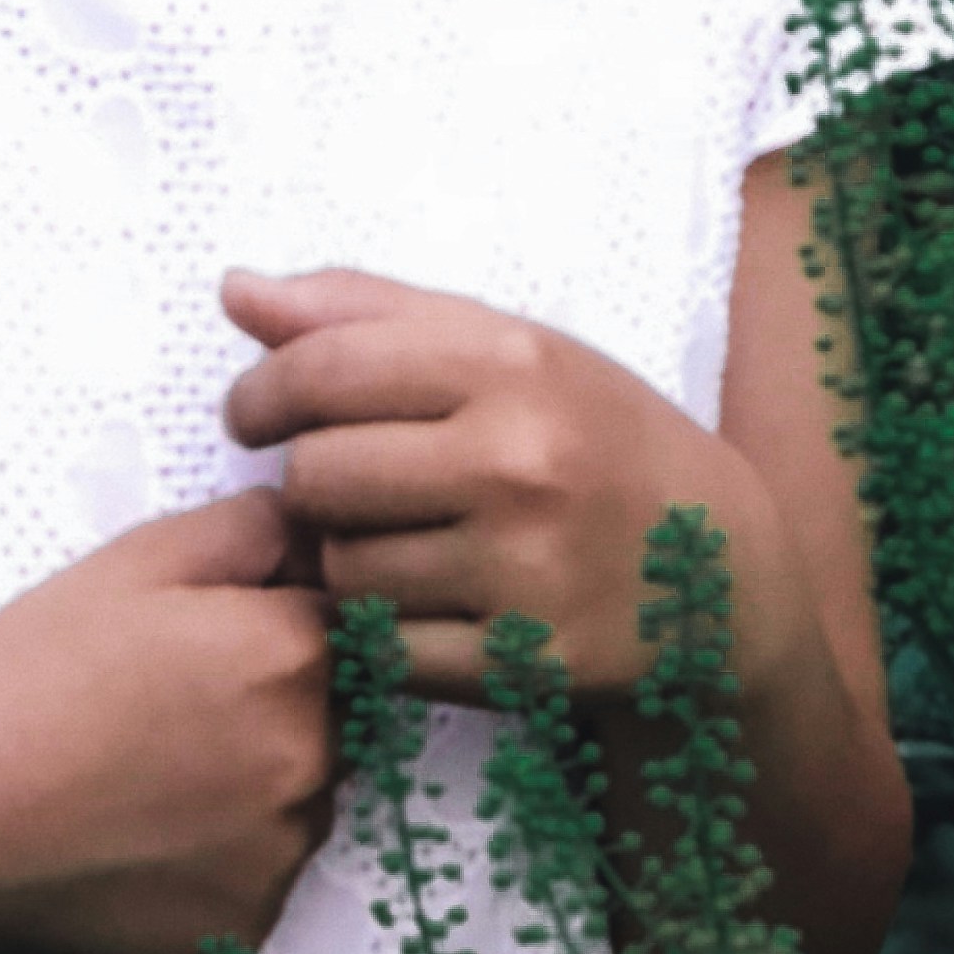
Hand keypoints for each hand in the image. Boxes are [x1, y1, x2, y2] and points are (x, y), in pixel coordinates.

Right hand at [0, 491, 338, 953]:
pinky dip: (217, 863)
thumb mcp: (134, 561)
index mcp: (293, 653)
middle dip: (272, 708)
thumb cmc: (31, 675)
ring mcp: (283, 851)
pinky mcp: (248, 925)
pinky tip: (139, 842)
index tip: (201, 647)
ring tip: (144, 782)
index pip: (338, 625)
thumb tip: (318, 529)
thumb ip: (248, 529)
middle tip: (164, 715)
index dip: (270, 628)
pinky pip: (257, 880)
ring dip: (252, 788)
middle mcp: (313, 756)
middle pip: (332, 718)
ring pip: (298, 803)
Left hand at [220, 269, 811, 702]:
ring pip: (343, 569)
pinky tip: (432, 605)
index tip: (253, 415)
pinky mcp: (524, 662)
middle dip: (312, 484)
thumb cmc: (591, 441)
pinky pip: (383, 649)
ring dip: (349, 561)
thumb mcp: (507, 349)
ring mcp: (525, 569)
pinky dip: (387, 633)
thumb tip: (236, 291)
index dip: (260, 395)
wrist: (717, 576)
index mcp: (512, 364)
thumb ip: (367, 313)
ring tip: (403, 545)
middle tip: (347, 487)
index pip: (321, 370)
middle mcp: (520, 461)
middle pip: (316, 477)